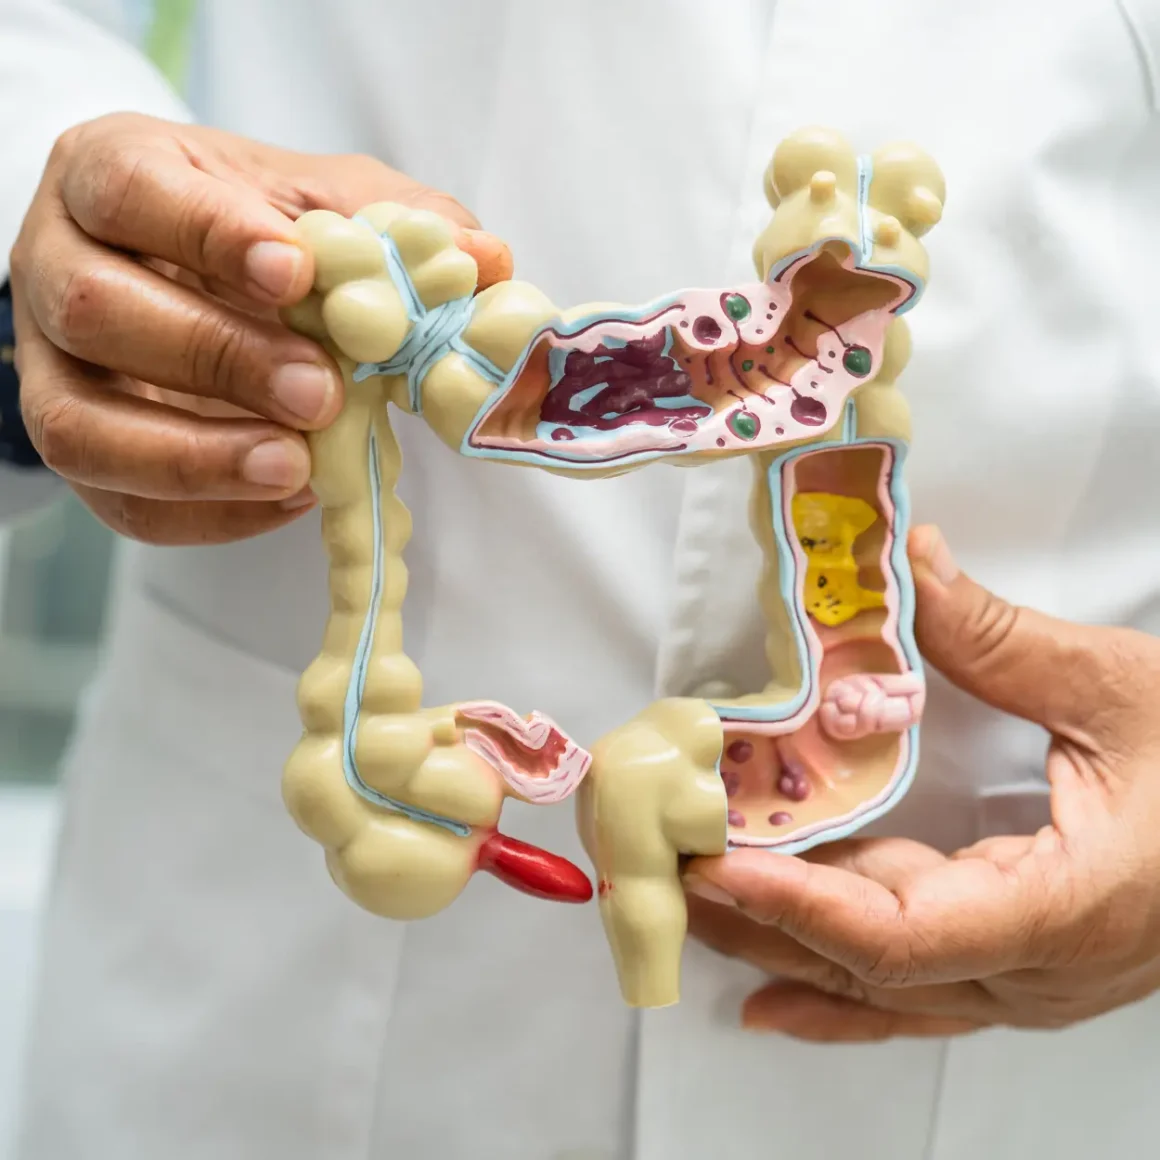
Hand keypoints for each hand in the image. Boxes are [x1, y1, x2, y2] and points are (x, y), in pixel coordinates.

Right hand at [9, 112, 509, 543]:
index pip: (128, 190)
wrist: (193, 278)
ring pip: (81, 426)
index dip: (206, 234)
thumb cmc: (257, 230)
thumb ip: (396, 221)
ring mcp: (54, 372)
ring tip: (296, 465)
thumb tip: (485, 260)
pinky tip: (287, 495)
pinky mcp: (84, 454)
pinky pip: (122, 503)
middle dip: (215, 356)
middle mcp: (58, 267)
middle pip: (95, 309)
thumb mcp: (323, 199)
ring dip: (196, 457)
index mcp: (112, 178)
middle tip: (318, 392)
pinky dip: (209, 513)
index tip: (295, 272)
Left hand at [684, 525, 1159, 1041]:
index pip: (903, 936)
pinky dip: (831, 987)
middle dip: (755, 920)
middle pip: (866, 966)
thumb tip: (908, 568)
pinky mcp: (1020, 965)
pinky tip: (768, 995)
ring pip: (879, 988)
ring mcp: (1027, 984)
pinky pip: (909, 994)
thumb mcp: (1122, 691)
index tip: (716, 862)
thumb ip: (1001, 638)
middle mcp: (1036, 974)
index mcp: (1066, 911)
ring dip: (777, 947)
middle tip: (659, 870)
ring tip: (685, 909)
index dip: (800, 905)